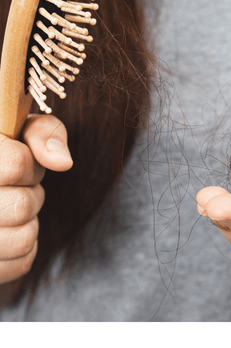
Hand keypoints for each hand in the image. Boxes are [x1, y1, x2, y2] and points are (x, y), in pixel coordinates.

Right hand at [0, 114, 71, 284]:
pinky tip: (7, 231)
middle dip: (32, 195)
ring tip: (9, 211)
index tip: (21, 165)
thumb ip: (45, 133)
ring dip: (28, 223)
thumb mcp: (23, 129)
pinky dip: (25, 248)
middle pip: (22, 206)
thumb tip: (63, 163)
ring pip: (24, 239)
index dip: (30, 166)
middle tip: (16, 190)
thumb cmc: (7, 151)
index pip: (14, 166)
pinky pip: (23, 262)